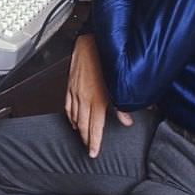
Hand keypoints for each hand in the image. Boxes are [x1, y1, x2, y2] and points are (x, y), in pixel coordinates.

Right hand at [65, 34, 132, 156]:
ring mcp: (75, 91)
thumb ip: (122, 105)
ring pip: (74, 117)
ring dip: (78, 129)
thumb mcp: (119, 84)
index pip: (95, 127)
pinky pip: (67, 105)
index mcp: (97, 99)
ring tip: (81, 137)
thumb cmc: (106, 60)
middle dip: (85, 139)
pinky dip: (70, 116)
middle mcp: (84, 97)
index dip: (94, 142)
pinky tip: (72, 119)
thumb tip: (127, 120)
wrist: (90, 42)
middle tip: (88, 148)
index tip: (93, 153)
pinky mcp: (70, 84)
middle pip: (83, 125)